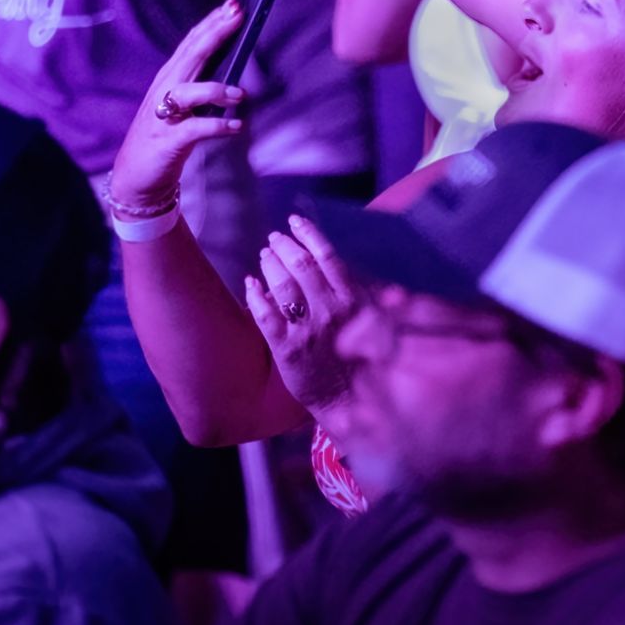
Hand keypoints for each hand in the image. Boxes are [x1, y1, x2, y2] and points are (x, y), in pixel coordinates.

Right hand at [109, 0, 246, 209]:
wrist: (137, 175)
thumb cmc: (165, 134)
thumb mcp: (183, 103)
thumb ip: (202, 82)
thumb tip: (233, 63)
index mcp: (170, 77)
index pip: (192, 42)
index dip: (212, 22)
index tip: (234, 4)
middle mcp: (166, 89)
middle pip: (192, 55)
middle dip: (216, 33)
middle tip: (238, 15)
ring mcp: (165, 114)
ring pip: (189, 92)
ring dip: (216, 89)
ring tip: (239, 94)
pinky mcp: (169, 140)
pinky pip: (196, 129)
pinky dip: (217, 126)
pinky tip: (235, 126)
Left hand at [244, 213, 360, 414]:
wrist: (351, 404)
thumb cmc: (366, 360)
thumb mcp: (375, 321)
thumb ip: (365, 290)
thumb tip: (351, 262)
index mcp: (353, 301)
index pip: (328, 257)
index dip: (309, 235)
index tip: (295, 221)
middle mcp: (330, 311)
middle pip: (301, 267)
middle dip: (285, 247)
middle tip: (275, 238)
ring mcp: (307, 331)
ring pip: (283, 286)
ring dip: (271, 265)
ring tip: (265, 254)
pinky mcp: (287, 351)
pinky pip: (265, 316)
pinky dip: (256, 295)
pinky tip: (250, 283)